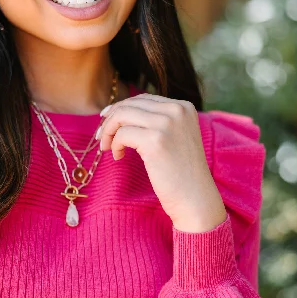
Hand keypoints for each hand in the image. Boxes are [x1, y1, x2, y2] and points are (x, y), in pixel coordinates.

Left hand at [96, 93, 226, 231]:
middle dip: (110, 119)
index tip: (106, 120)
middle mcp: (177, 110)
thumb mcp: (175, 137)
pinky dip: (114, 144)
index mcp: (184, 107)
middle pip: (130, 104)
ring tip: (107, 147)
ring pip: (122, 115)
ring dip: (108, 131)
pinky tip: (118, 157)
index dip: (121, 108)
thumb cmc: (181, 173)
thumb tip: (120, 111)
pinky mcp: (155, 141)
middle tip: (101, 137)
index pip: (143, 99)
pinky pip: (122, 134)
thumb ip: (157, 121)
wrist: (195, 198)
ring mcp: (167, 124)